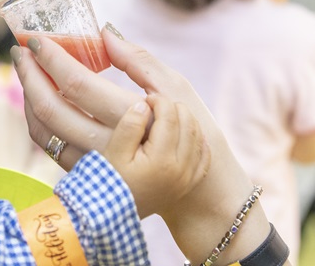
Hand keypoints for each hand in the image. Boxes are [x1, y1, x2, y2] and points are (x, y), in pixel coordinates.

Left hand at [14, 26, 273, 263]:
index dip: (51, 58)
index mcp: (131, 117)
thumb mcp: (176, 87)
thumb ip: (138, 60)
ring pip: (44, 131)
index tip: (36, 37)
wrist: (198, 189)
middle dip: (29, 74)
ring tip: (26, 69)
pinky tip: (38, 99)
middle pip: (51, 108)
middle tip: (21, 49)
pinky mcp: (88, 177)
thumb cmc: (193, 130)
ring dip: (28, 97)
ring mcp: (94, 166)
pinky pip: (51, 148)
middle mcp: (107, 146)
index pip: (77, 83)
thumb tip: (104, 32)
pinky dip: (38, 121)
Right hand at [101, 94, 209, 219]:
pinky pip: (203, 155)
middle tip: (155, 106)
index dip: (159, 100)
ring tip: (166, 117)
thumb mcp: (114, 151)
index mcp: (162, 159)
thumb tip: (144, 104)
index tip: (145, 99)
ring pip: (198, 135)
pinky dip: (197, 139)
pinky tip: (183, 133)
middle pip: (188, 122)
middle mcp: (181, 168)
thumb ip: (130, 124)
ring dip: (185, 119)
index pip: (170, 116)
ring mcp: (188, 177)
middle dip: (173, 107)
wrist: (114, 215)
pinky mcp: (189, 183)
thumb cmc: (111, 181)